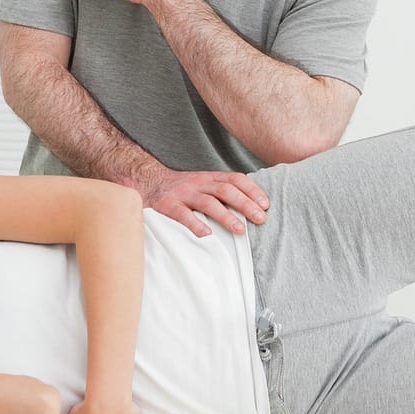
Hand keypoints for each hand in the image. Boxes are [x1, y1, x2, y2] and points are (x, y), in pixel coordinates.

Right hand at [136, 166, 267, 236]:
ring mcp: (184, 194)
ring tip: (240, 229)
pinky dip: (195, 224)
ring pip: (208, 202)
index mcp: (210, 178)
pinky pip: (183, 215)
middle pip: (226, 191)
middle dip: (245, 204)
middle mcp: (199, 184)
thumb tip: (253, 206)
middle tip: (261, 218)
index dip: (252, 190)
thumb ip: (224, 191)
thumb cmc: (183, 188)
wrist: (149, 181)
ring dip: (226, 216)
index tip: (265, 204)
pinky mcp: (168, 205)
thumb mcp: (205, 184)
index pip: (235, 179)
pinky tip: (206, 235)